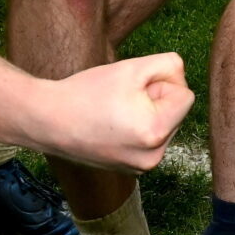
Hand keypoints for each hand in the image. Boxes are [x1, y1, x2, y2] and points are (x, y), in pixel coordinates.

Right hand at [13, 51, 192, 171]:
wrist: (48, 121)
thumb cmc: (86, 93)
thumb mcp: (133, 67)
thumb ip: (169, 65)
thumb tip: (181, 76)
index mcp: (156, 132)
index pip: (186, 96)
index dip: (162, 82)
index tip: (134, 86)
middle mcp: (153, 157)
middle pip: (177, 112)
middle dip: (156, 99)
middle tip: (122, 99)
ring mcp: (142, 168)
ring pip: (164, 125)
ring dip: (148, 113)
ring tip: (116, 112)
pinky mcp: (132, 170)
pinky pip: (150, 140)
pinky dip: (138, 128)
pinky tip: (113, 125)